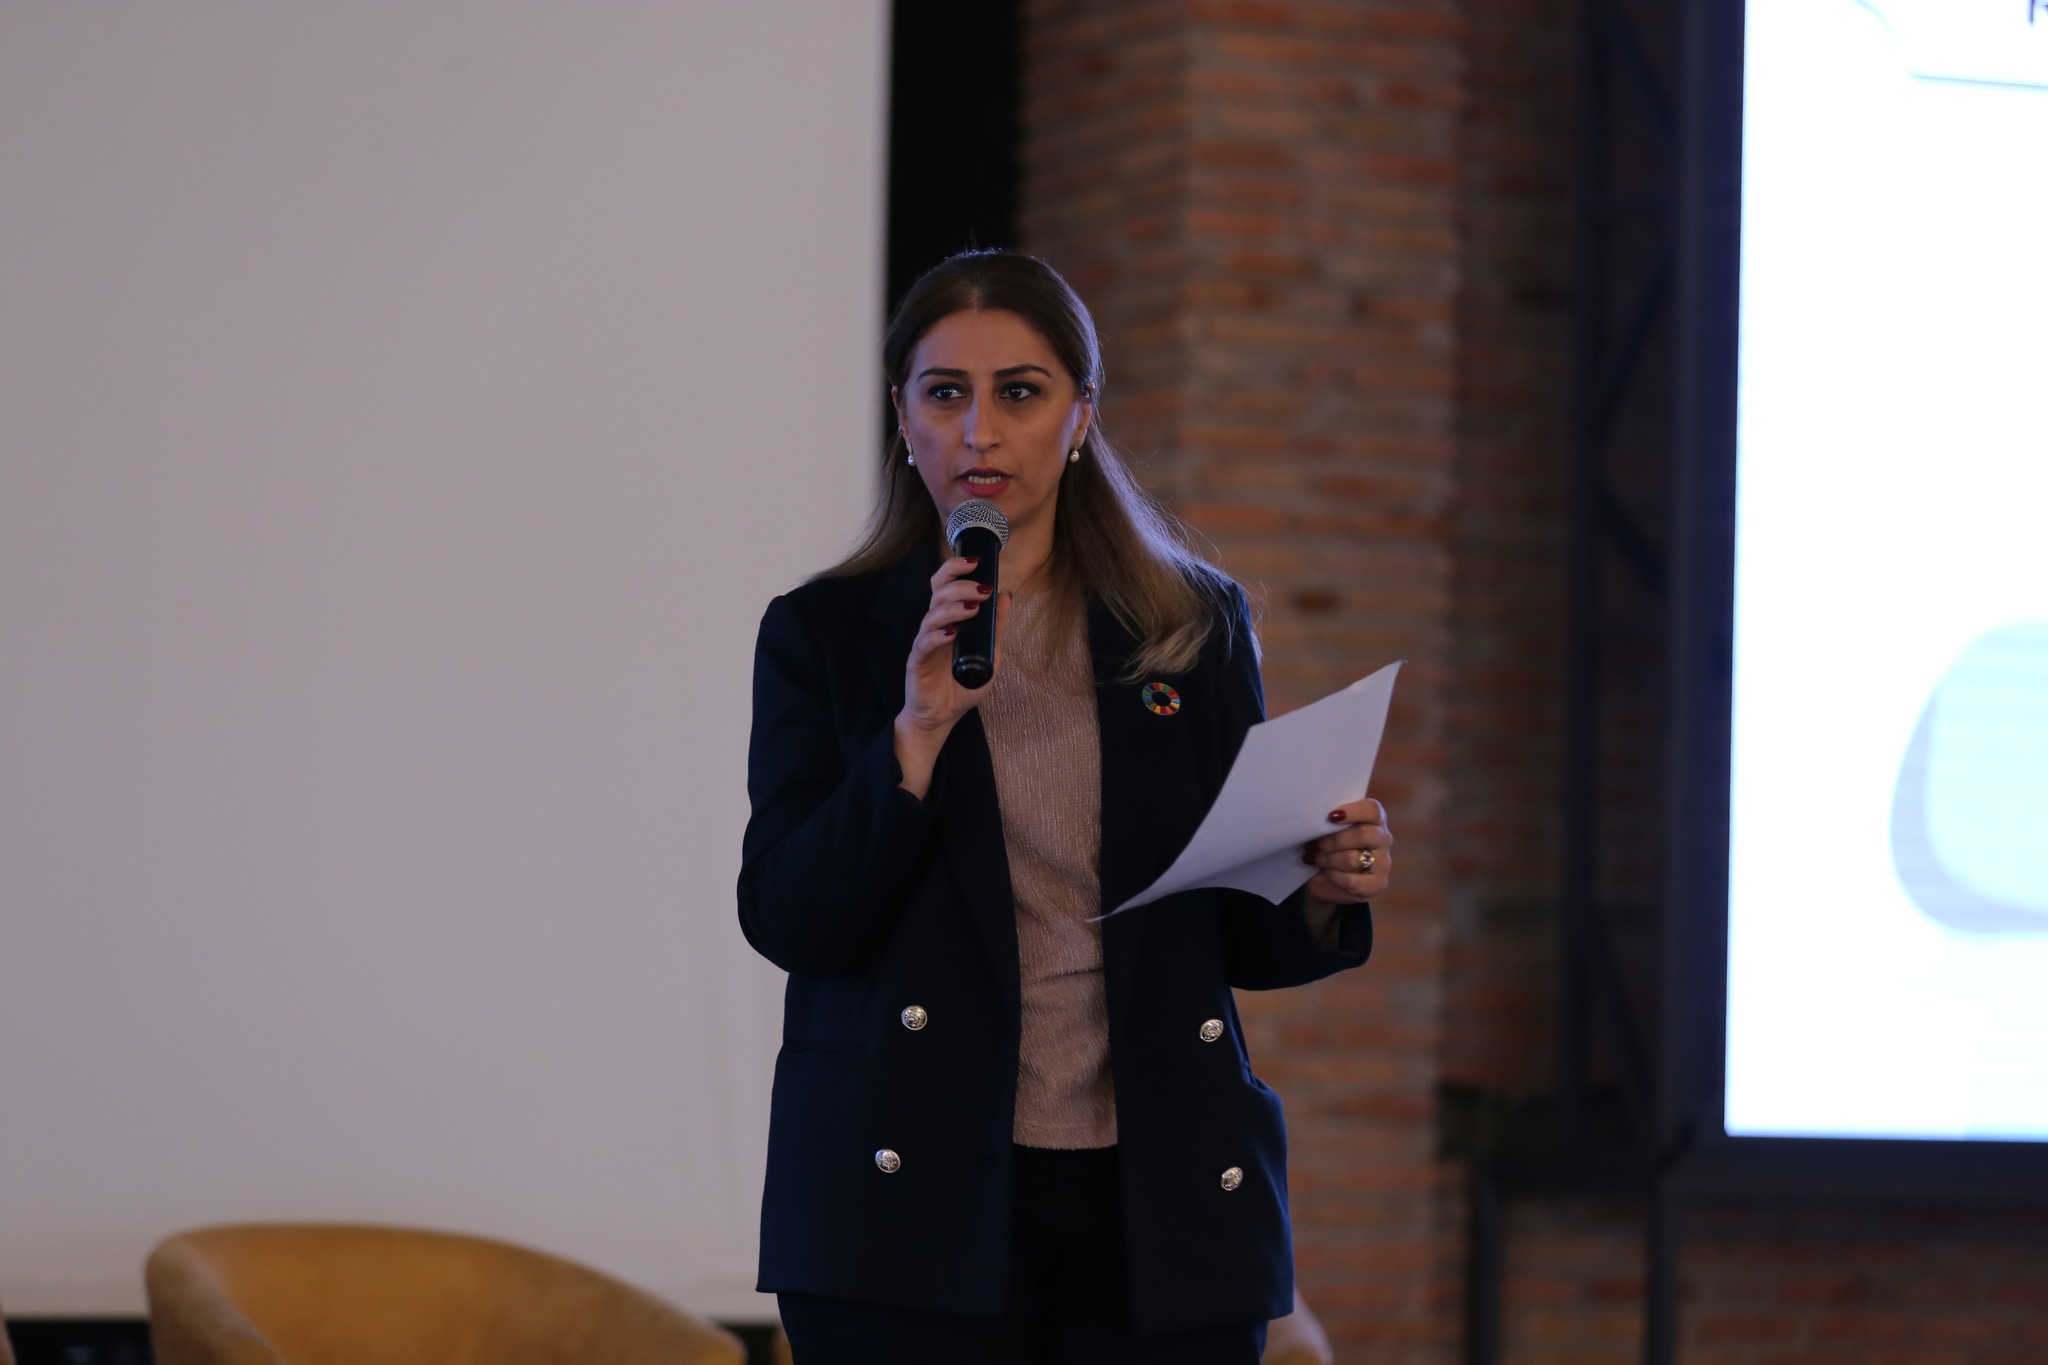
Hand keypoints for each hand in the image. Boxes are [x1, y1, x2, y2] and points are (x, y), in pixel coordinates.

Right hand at [894, 556, 1008, 796]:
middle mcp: (934, 626)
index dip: (957, 569)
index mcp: (949, 619)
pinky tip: (952, 633)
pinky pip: (925, 643)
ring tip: (973, 608)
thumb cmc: (961, 686)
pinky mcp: (917, 661)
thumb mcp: (989, 656)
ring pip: (932, 614)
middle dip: (959, 583)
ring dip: (954, 607)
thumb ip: (995, 629)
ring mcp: (924, 642)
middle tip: (981, 587)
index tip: (977, 561)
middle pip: (938, 592)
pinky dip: (938, 635)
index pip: (947, 584)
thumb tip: (1006, 598)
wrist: (941, 716)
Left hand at [1301, 798, 1392, 906]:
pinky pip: (1351, 881)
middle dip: (1332, 841)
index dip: (1353, 812)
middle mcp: (1383, 838)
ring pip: (1353, 859)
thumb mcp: (1329, 830)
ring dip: (1327, 859)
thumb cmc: (1329, 846)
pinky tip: (1323, 872)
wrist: (1327, 878)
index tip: (1331, 816)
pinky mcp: (1378, 884)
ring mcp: (1384, 863)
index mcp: (1375, 819)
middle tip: (1311, 845)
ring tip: (1311, 858)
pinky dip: (1332, 876)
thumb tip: (1316, 817)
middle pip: (1363, 834)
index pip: (1373, 810)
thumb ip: (1330, 821)